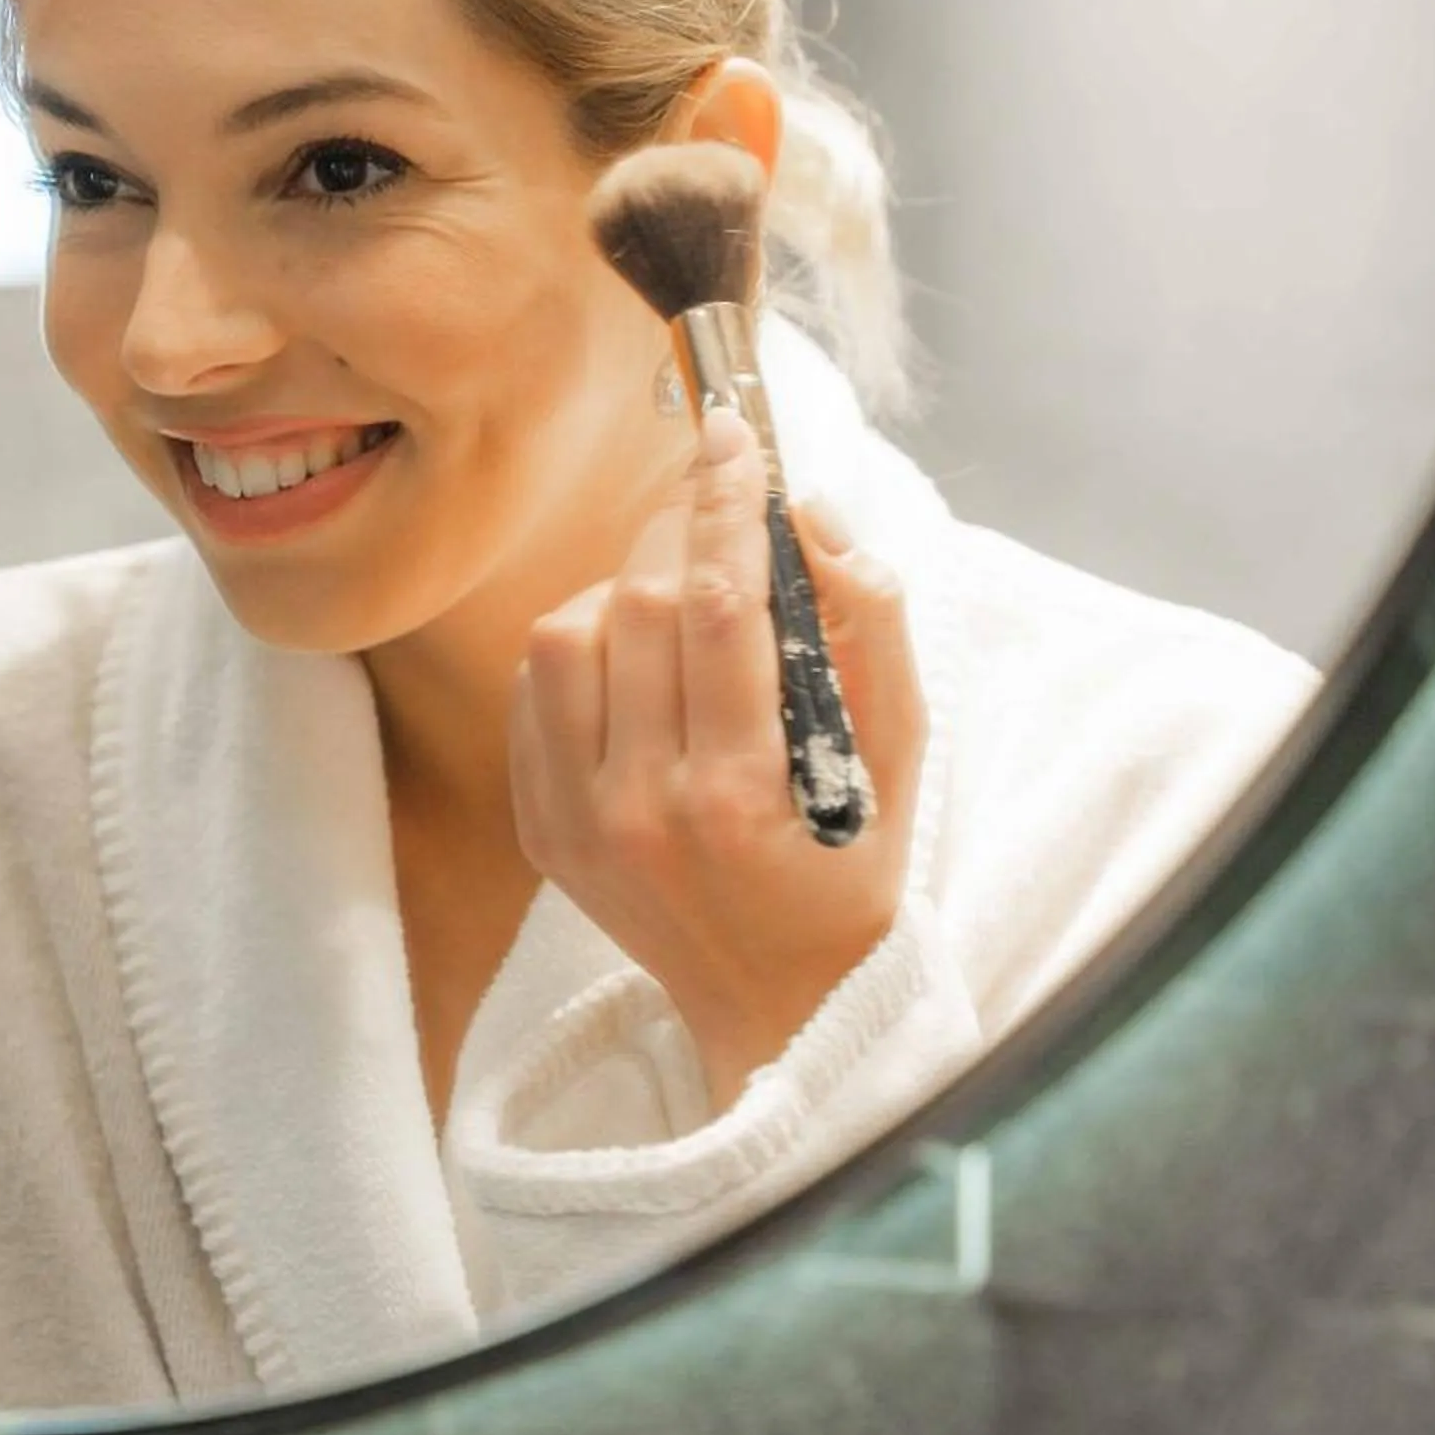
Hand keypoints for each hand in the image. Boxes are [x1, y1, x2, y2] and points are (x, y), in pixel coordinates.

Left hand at [507, 404, 929, 1116]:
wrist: (780, 1003)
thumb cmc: (855, 866)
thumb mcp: (899, 753)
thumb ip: (869, 625)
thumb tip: (807, 515)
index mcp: (740, 795)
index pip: (723, 604)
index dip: (727, 500)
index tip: (734, 432)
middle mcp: (641, 810)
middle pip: (641, 603)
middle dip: (683, 524)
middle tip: (719, 494)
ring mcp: (575, 822)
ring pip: (567, 632)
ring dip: (625, 586)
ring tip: (684, 595)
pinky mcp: (537, 827)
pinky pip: (536, 686)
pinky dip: (584, 644)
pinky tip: (640, 658)